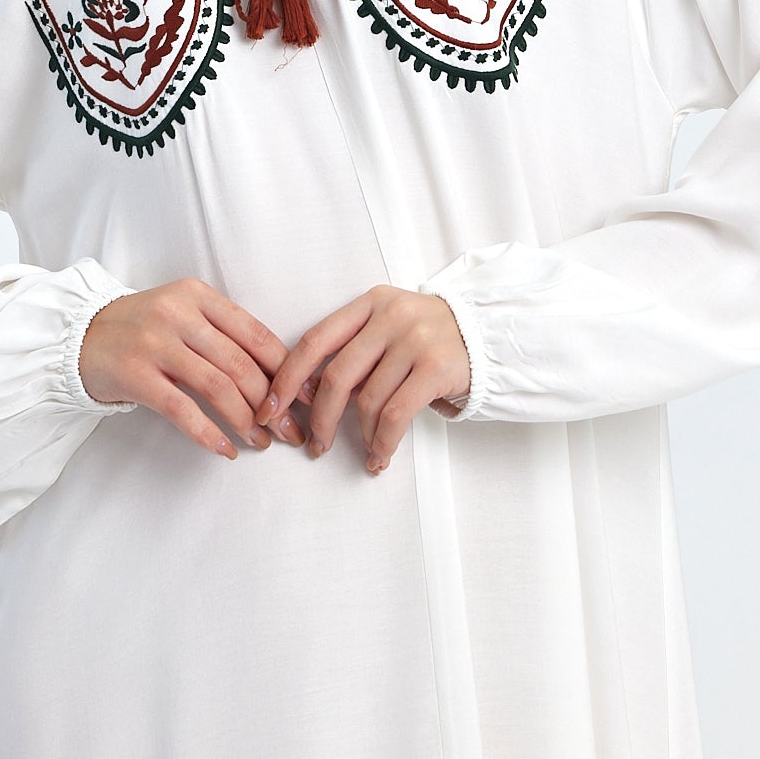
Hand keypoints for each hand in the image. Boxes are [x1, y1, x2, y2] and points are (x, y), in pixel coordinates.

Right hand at [78, 278, 311, 457]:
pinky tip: (225, 450)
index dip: (287, 369)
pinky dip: (208, 433)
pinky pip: (182, 409)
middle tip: (290, 431)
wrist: (79, 336)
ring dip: (246, 421)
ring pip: (217, 387)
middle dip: (273, 403)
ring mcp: (155, 344)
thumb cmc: (142, 328)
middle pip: (241, 364)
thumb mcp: (183, 314)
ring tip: (262, 444)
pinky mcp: (135, 375)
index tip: (306, 397)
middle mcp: (179, 315)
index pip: (256, 334)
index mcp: (198, 296)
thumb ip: (223, 334)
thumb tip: (281, 375)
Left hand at [252, 287, 470, 473]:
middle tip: (315, 445)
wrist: (490, 334)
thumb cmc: (429, 338)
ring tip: (364, 452)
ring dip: (360, 436)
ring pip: (367, 401)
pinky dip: (382, 442)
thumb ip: (354, 351)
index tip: (269, 408)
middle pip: (336, 375)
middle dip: (320, 418)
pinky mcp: (437, 367)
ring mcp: (415, 339)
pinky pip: (395, 415)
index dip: (287, 378)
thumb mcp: (389, 327)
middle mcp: (390, 315)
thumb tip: (307, 395)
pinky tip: (380, 456)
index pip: (315, 340)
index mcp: (370, 303)